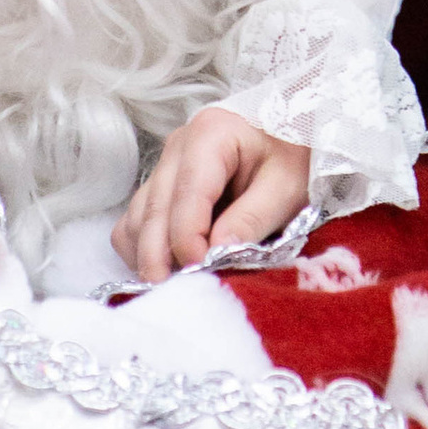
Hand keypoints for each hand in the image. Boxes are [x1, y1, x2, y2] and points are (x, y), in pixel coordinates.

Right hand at [113, 109, 310, 282]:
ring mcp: (164, 165)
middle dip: (159, 257)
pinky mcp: (160, 185)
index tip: (203, 271)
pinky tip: (168, 267)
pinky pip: (135, 221)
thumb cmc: (292, 156)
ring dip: (149, 254)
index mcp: (210, 135)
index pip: (186, 195)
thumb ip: (252, 217)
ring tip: (176, 284)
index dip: (188, 240)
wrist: (291, 137)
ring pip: (137, 218)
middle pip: (153, 210)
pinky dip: (143, 248)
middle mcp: (177, 147)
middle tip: (176, 293)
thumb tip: (215, 251)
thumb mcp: (286, 186)